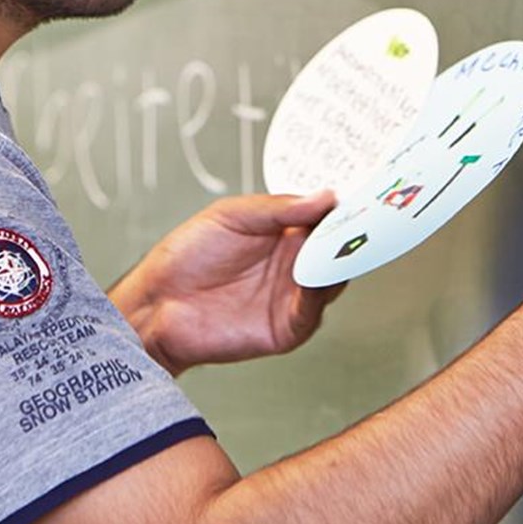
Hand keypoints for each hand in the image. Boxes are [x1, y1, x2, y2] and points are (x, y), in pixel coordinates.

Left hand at [110, 192, 345, 375]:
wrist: (158, 302)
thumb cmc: (187, 256)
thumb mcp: (232, 216)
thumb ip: (279, 208)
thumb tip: (325, 197)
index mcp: (285, 232)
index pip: (326, 218)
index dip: (344, 208)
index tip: (360, 195)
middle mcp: (294, 264)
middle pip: (337, 250)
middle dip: (352, 235)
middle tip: (364, 220)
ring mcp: (292, 296)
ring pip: (332, 280)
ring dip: (339, 263)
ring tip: (342, 245)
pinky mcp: (286, 328)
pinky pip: (312, 312)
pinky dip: (319, 295)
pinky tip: (316, 277)